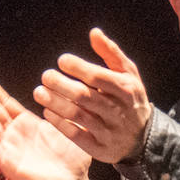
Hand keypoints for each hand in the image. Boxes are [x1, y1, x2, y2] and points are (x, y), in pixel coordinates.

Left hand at [34, 27, 151, 163]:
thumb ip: (110, 54)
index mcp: (126, 89)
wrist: (141, 138)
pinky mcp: (99, 147)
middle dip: (61, 85)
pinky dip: (59, 123)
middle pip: (85, 96)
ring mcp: (109, 130)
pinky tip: (46, 112)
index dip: (78, 68)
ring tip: (39, 92)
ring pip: (78, 115)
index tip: (61, 61)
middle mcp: (118, 110)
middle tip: (45, 76)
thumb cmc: (128, 98)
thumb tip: (94, 32)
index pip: (98, 77)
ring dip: (55, 103)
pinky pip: (75, 135)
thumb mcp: (127, 75)